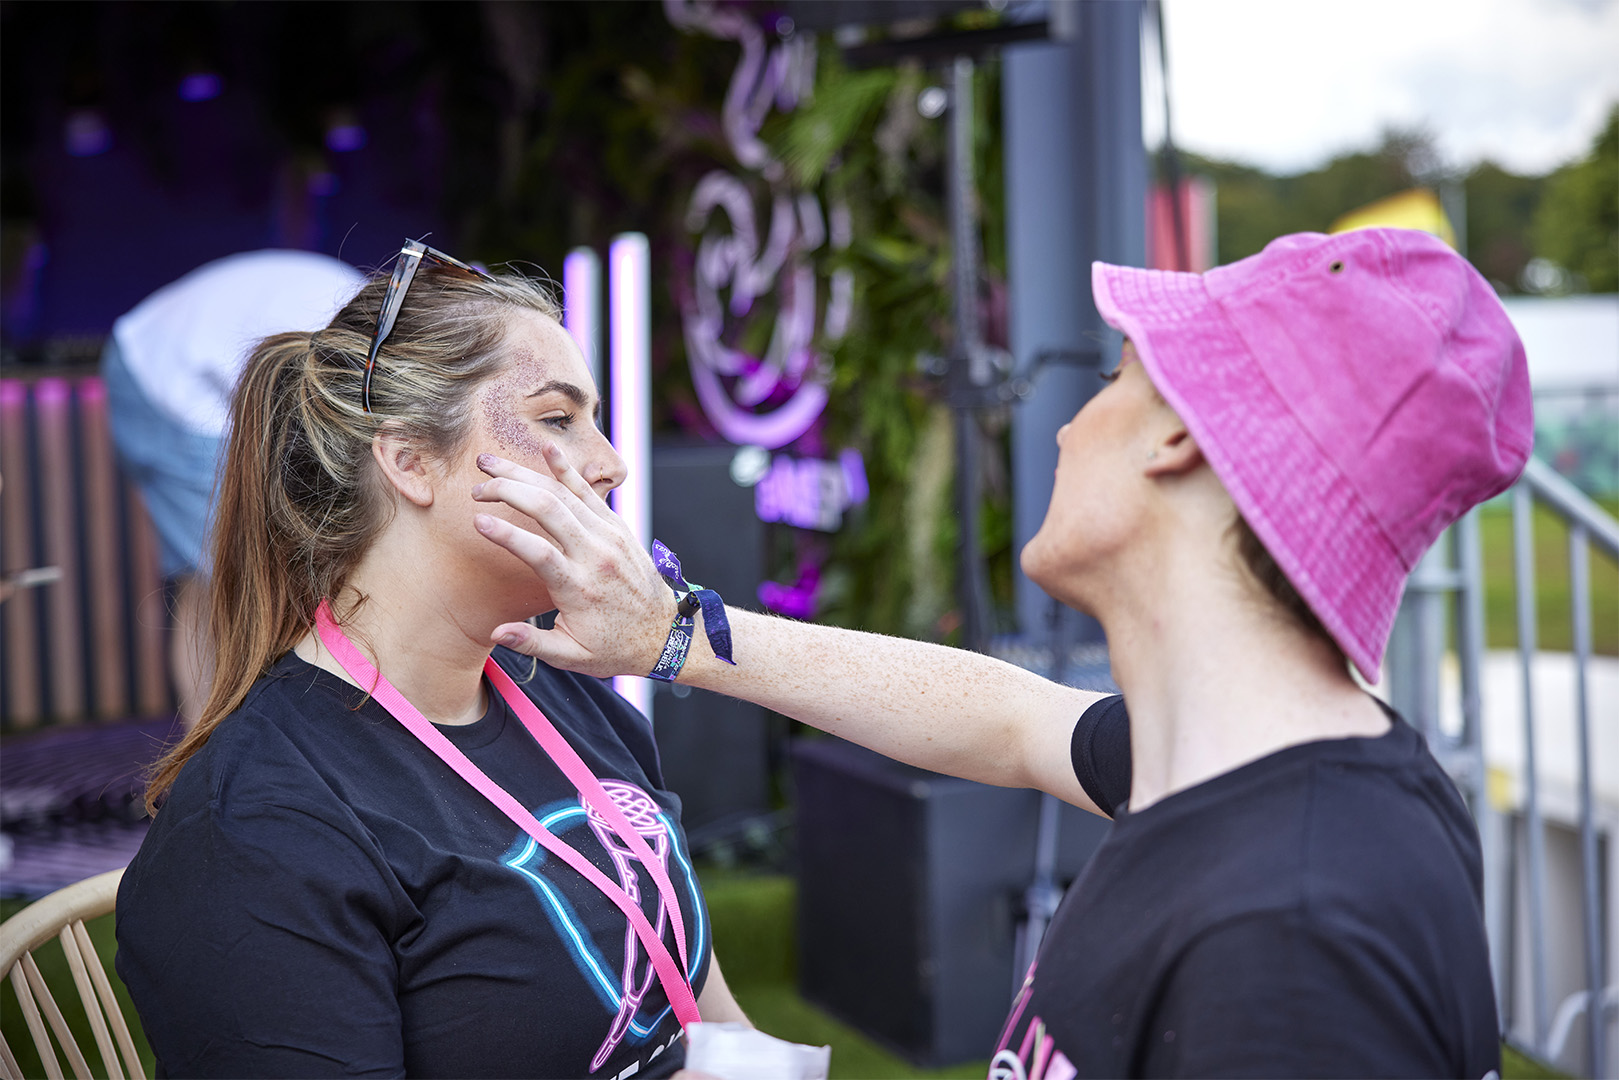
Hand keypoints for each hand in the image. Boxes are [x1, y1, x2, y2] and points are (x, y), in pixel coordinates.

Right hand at [472, 445, 675, 677]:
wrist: (666, 635)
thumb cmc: (615, 648)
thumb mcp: (573, 657)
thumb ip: (532, 643)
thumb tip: (495, 632)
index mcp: (579, 588)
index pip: (538, 552)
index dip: (506, 534)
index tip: (476, 521)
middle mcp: (595, 555)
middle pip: (548, 510)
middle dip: (508, 491)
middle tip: (476, 488)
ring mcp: (609, 537)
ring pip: (564, 494)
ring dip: (525, 476)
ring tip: (491, 464)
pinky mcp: (617, 527)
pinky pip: (589, 492)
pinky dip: (566, 470)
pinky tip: (546, 449)